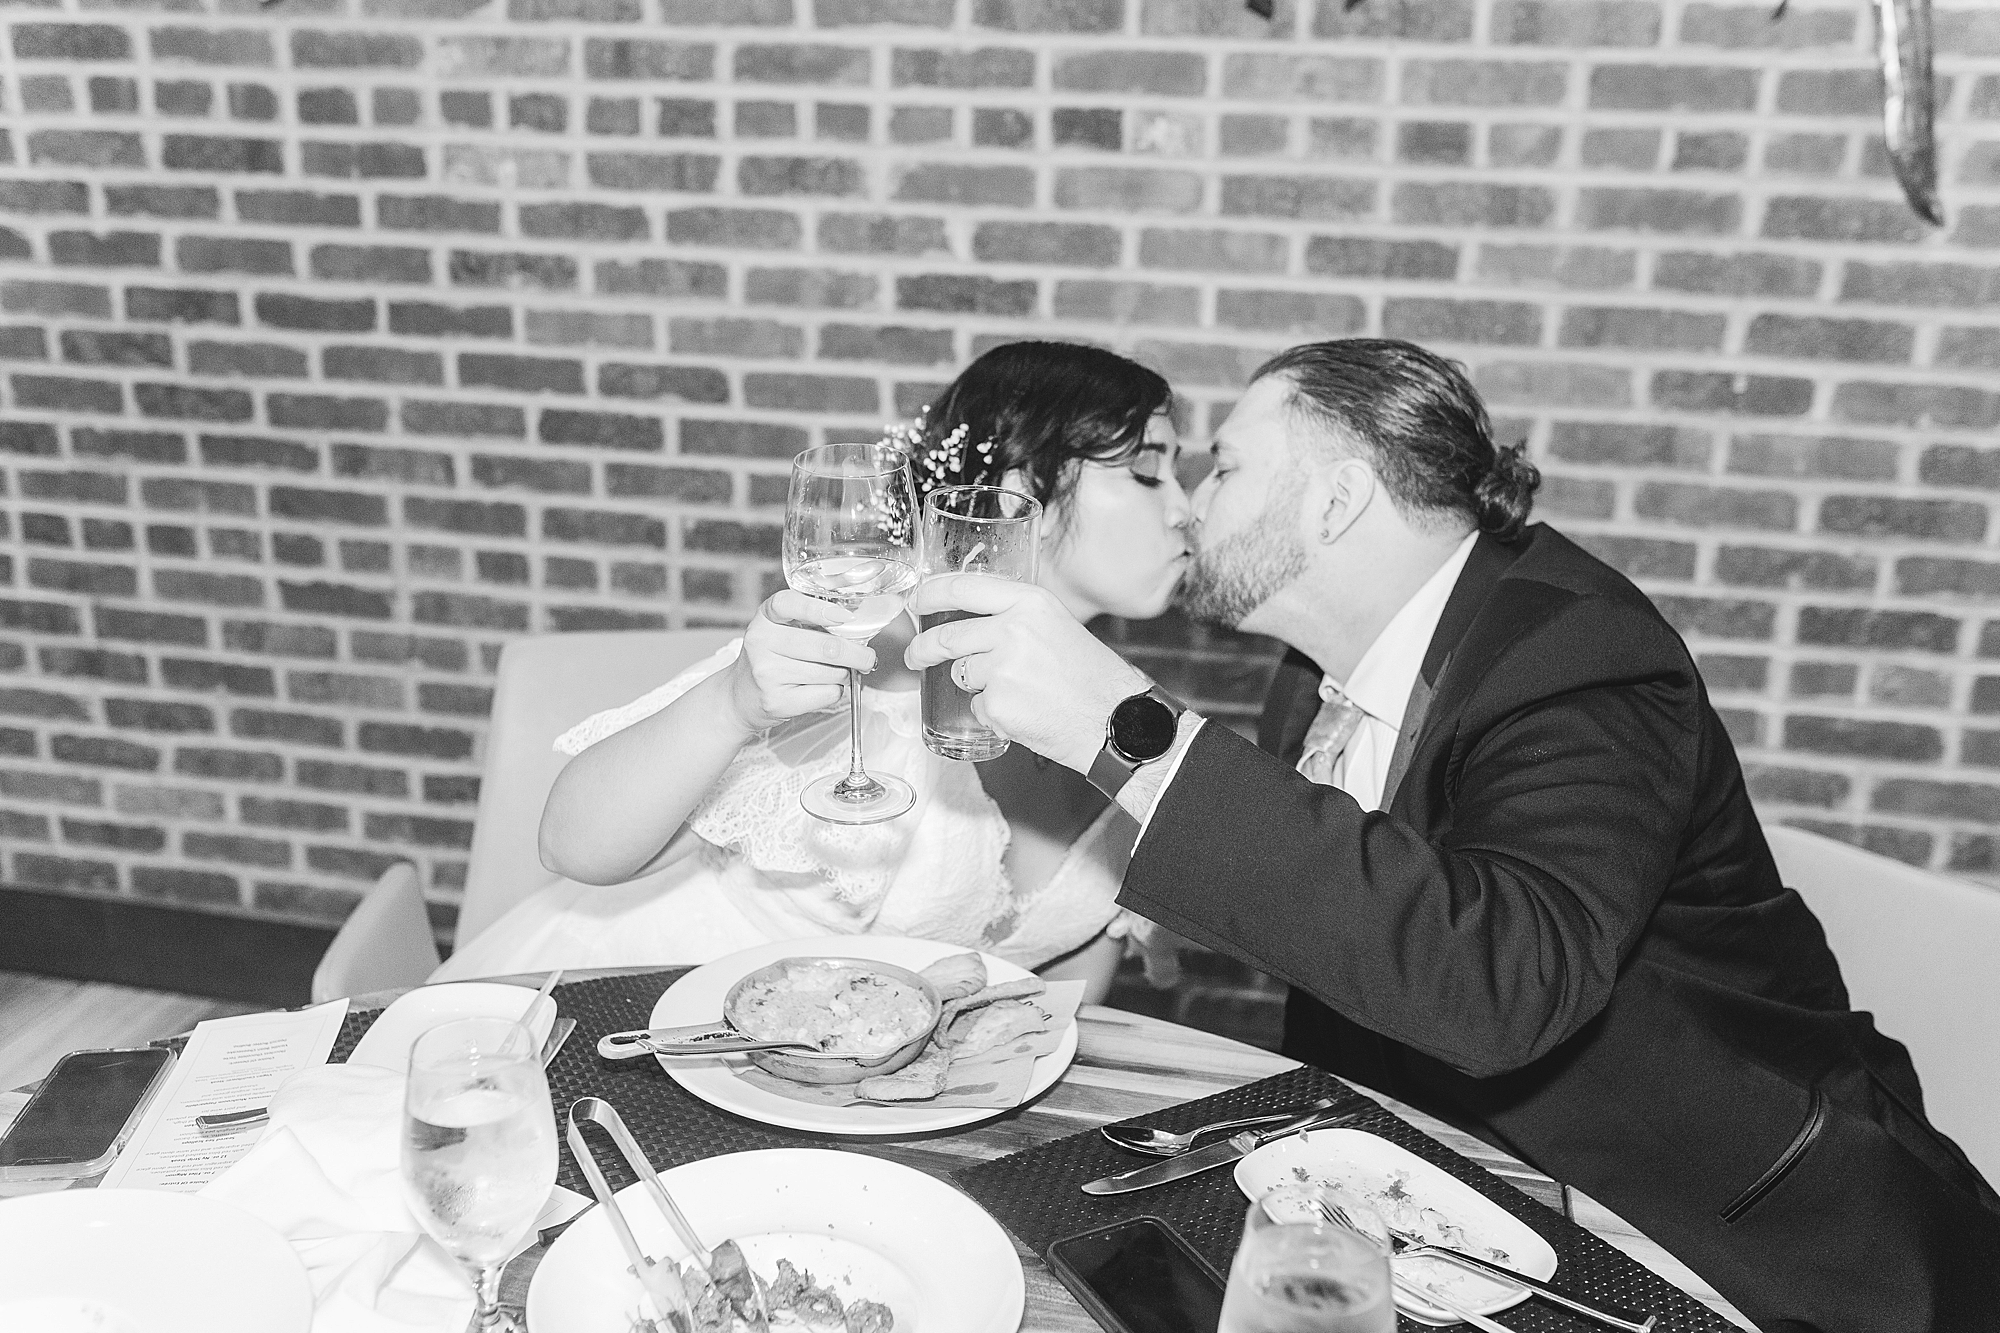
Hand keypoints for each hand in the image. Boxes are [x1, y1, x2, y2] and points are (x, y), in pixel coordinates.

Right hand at [726, 590, 875, 732]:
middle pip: (826, 647)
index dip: (819, 609)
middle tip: (867, 657)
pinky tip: (820, 688)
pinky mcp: (777, 701)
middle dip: (857, 653)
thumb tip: (856, 630)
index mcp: (765, 618)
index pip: (789, 604)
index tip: (845, 617)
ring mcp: (767, 673)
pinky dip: (835, 691)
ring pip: (831, 672)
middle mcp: (761, 643)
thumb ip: (811, 623)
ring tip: (831, 673)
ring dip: (843, 674)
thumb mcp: (780, 630)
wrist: (739, 696)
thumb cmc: (770, 659)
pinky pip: (827, 694)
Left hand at [905, 574, 1149, 771]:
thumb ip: (1016, 615)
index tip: (916, 601)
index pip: (962, 587)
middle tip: (917, 656)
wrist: (1115, 720)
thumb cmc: (1091, 676)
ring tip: (1015, 691)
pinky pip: (977, 706)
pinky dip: (993, 713)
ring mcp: (1003, 667)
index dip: (929, 594)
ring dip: (975, 684)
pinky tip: (1025, 712)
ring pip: (961, 673)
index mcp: (1028, 602)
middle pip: (947, 635)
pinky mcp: (998, 703)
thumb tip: (971, 617)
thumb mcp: (1056, 624)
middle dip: (923, 648)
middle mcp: (1013, 628)